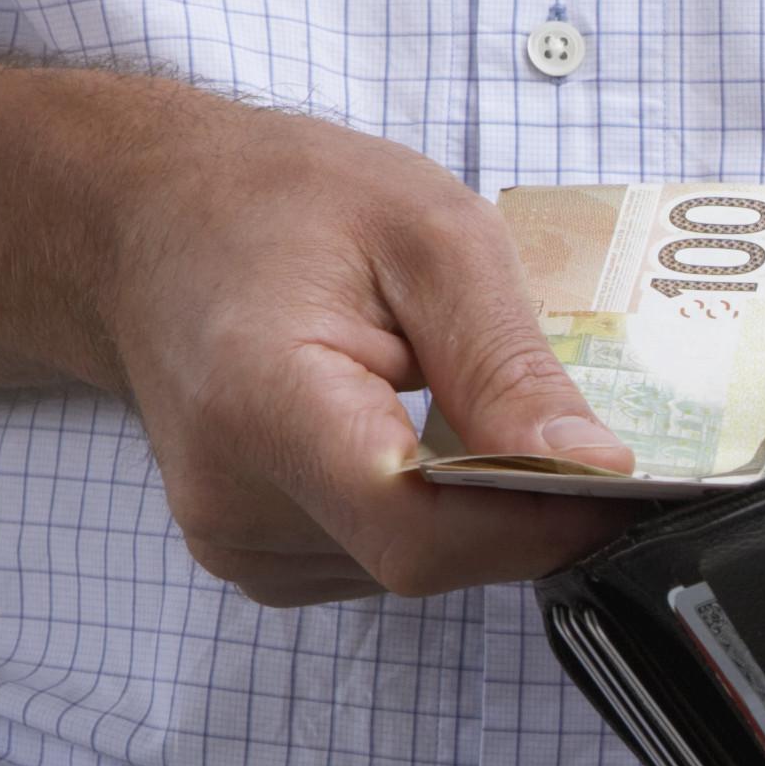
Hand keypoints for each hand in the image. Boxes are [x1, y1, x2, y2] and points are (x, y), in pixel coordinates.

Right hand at [75, 91, 640, 605]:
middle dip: (519, 501)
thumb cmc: (278, 203)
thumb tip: (597, 469)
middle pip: (429, 553)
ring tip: (445, 392)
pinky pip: (383, 555)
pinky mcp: (258, 558)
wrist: (148, 221)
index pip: (420, 532)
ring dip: (471, 500)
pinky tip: (405, 426)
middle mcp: (232, 500)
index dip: (537, 519)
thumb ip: (508, 363)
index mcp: (260, 408)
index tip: (616, 474)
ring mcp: (236, 542)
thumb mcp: (429, 235)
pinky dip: (427, 505)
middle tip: (559, 415)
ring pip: (418, 562)